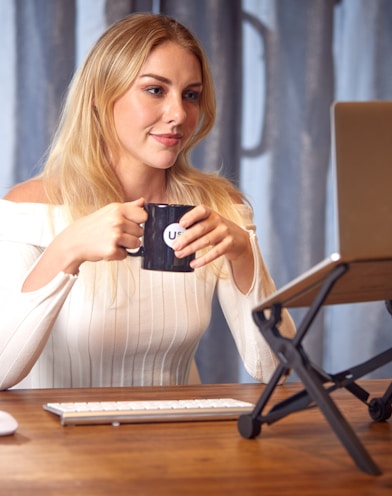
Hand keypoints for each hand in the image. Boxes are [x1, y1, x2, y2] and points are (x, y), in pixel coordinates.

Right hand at [22, 198, 147, 291]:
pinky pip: (126, 255)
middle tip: (115, 234)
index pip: (143, 215)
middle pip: (141, 232)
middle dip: (131, 235)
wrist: (73, 242)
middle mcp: (117, 221)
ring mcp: (115, 236)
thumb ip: (128, 207)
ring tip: (112, 241)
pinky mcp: (112, 250)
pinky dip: (118, 254)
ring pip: (136, 244)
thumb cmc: (91, 226)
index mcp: (117, 209)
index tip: (130, 223)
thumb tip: (143, 201)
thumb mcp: (109, 211)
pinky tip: (107, 248)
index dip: (138, 222)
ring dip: (126, 246)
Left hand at [171, 205, 251, 269]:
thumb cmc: (216, 230)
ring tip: (179, 254)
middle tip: (174, 246)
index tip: (181, 223)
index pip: (201, 210)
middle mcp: (218, 220)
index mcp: (210, 213)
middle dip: (186, 238)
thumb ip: (194, 226)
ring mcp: (225, 232)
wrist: (238, 239)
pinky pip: (215, 253)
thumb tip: (173, 237)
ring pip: (206, 241)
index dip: (191, 216)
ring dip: (191, 249)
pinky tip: (194, 263)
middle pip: (200, 228)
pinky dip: (203, 259)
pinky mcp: (229, 244)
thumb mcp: (208, 224)